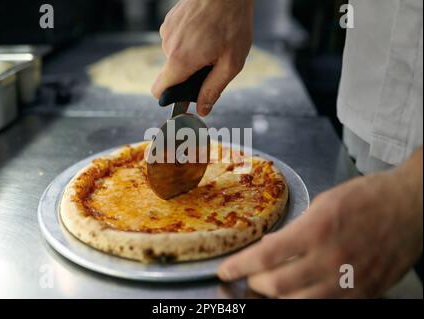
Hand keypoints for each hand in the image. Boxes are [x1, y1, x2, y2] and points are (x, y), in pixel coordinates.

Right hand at [151, 0, 252, 115]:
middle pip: (172, 73)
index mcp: (181, 60)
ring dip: (191, 55)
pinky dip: (189, 41)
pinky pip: (177, 40)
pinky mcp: (170, 20)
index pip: (158, 90)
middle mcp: (168, 45)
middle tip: (213, 61)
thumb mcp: (231, 63)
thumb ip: (214, 89)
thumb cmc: (232, 21)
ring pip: (175, 55)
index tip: (183, 96)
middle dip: (190, 73)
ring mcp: (167, 30)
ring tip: (211, 41)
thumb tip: (202, 109)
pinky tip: (205, 30)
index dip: (169, 97)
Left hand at [218, 149, 422, 297]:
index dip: (240, 266)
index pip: (266, 256)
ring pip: (299, 303)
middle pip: (277, 286)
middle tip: (250, 276)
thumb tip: (271, 247)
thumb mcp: (323, 202)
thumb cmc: (367, 198)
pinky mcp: (365, 292)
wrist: (409, 206)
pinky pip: (327, 307)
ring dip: (277, 296)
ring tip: (270, 286)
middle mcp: (331, 258)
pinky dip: (306, 301)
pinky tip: (299, 293)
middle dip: (255, 283)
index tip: (227, 270)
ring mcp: (349, 280)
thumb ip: (296, 228)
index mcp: (317, 229)